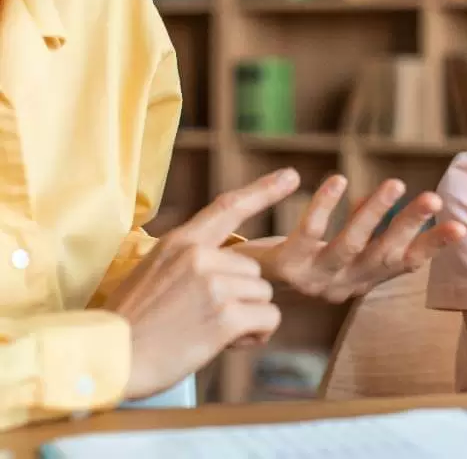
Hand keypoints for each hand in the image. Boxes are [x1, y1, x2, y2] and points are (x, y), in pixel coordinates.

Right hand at [103, 168, 300, 400]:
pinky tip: (227, 343)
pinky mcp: (226, 316)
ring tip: (210, 332)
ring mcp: (214, 285)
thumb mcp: (153, 271)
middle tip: (207, 318)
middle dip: (241, 298)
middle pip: (254, 271)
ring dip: (247, 318)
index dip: (264, 190)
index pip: (229, 207)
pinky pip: (269, 319)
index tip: (290, 176)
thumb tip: (223, 264)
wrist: (106, 360)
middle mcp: (200, 256)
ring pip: (264, 295)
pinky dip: (256, 335)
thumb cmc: (129, 322)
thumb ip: (189, 260)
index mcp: (182, 242)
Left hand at [241, 174, 465, 303]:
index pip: (404, 264)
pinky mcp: (286, 265)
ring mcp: (314, 277)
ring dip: (374, 215)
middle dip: (409, 227)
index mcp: (360, 281)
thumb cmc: (299, 263)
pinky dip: (325, 206)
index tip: (463, 227)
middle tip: (434, 199)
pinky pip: (310, 232)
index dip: (433, 247)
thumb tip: (381, 197)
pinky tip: (339, 179)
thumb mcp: (339, 252)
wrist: (241, 292)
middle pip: (382, 255)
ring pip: (350, 245)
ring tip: (393, 183)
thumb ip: (362, 229)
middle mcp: (342, 284)